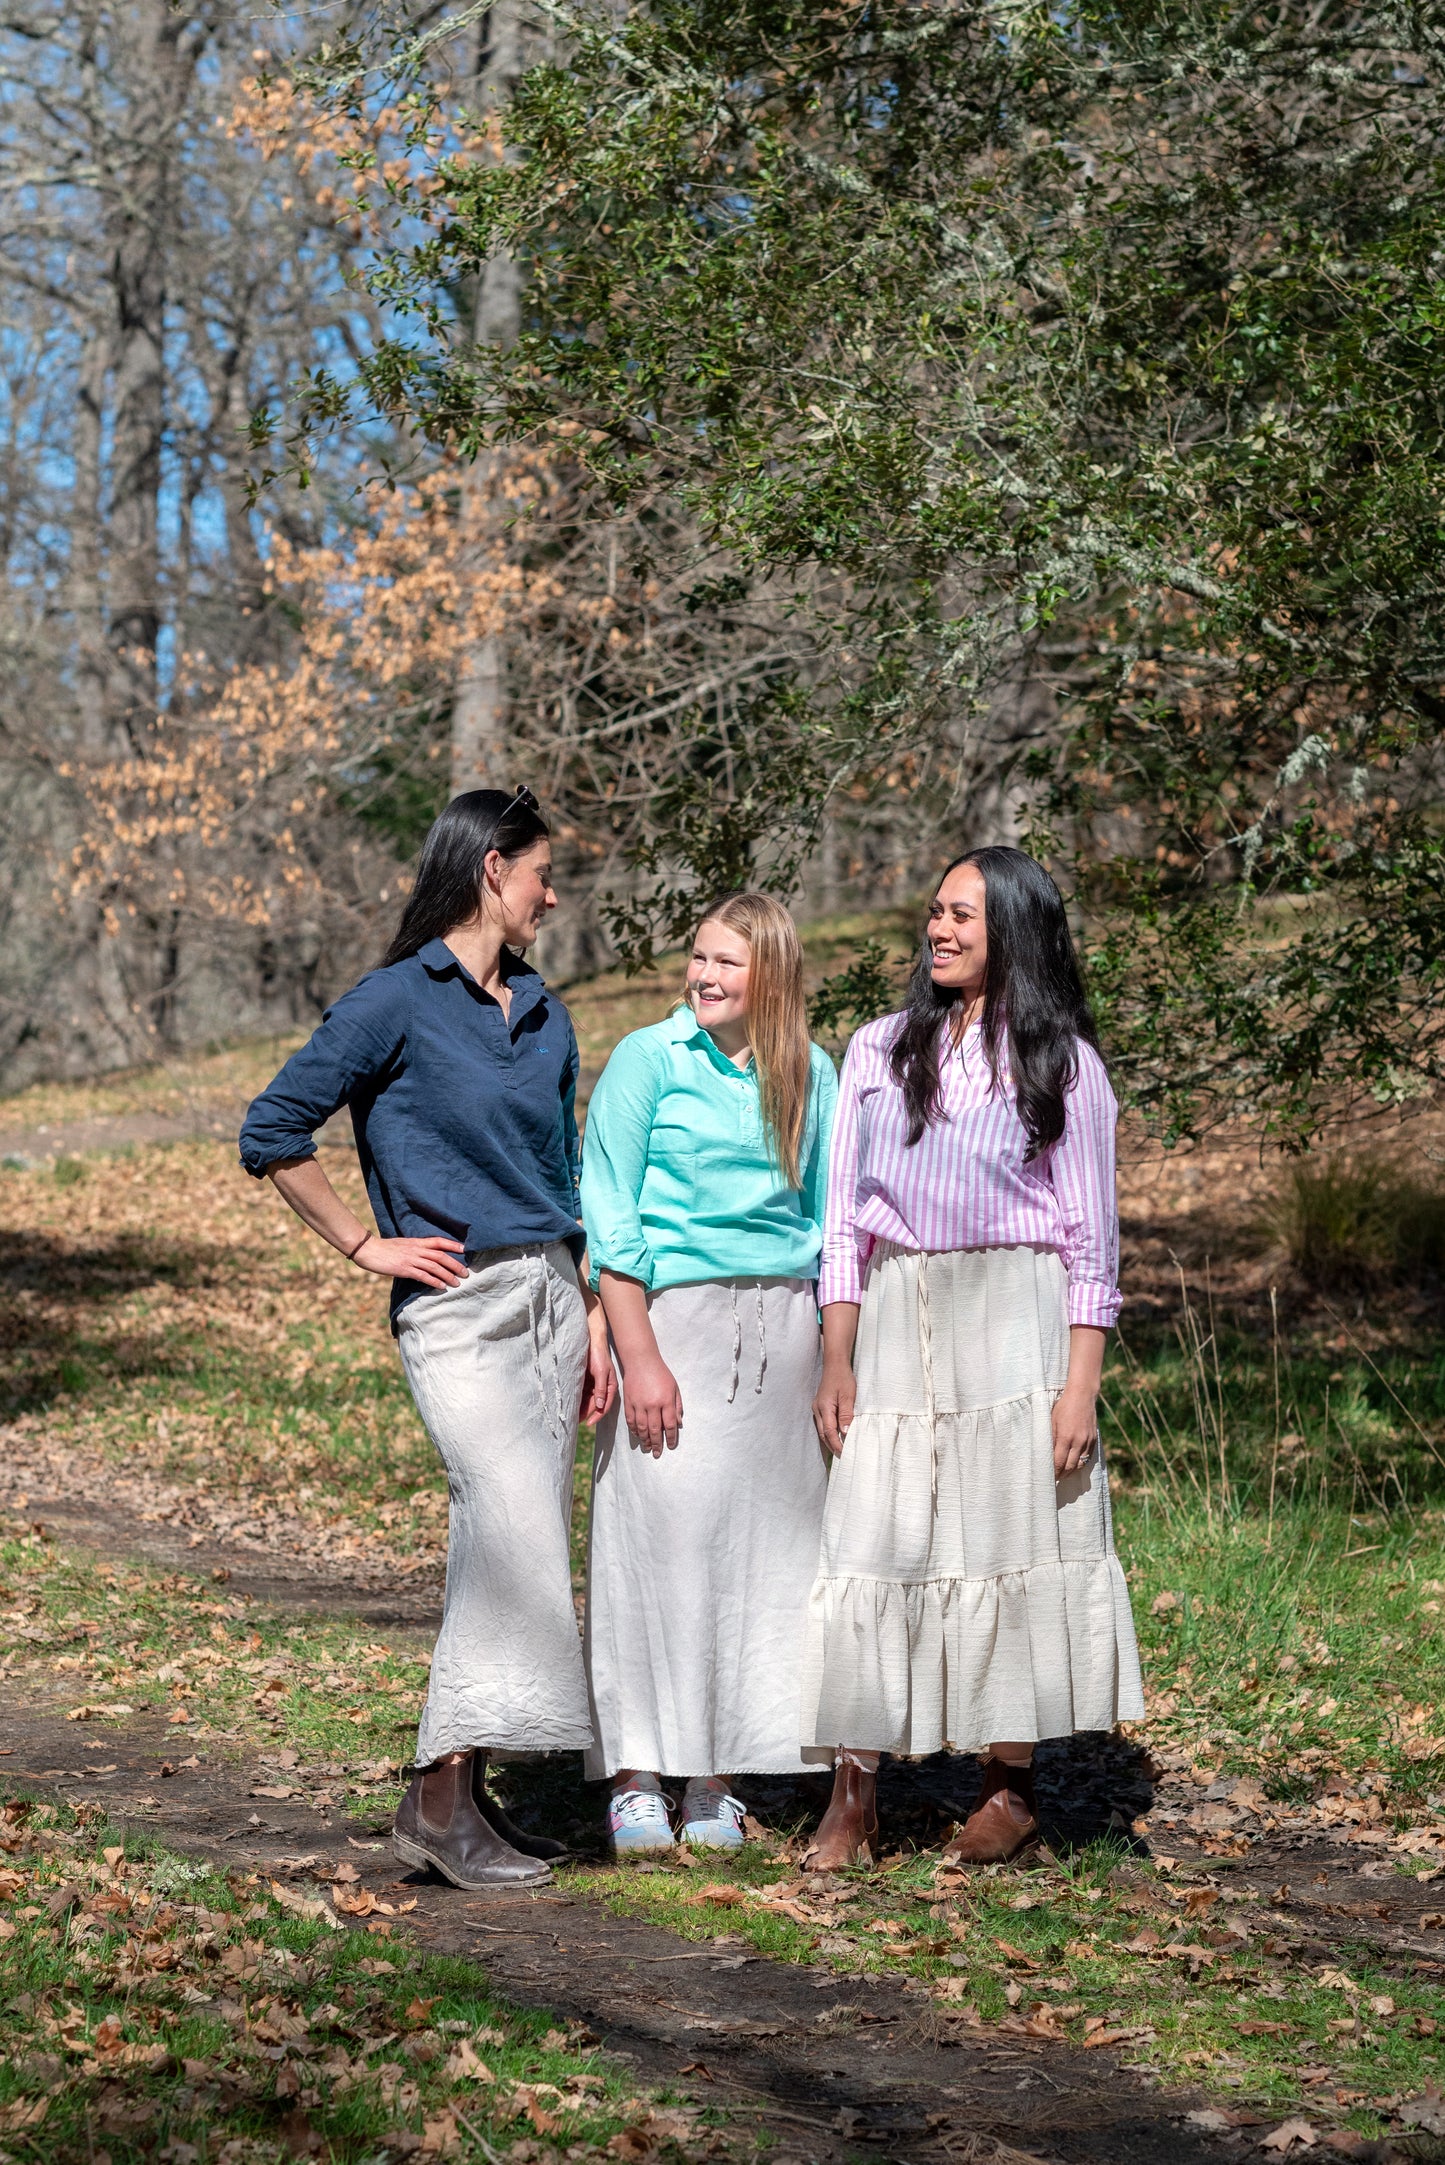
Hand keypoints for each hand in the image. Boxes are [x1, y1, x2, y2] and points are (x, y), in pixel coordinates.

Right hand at [352, 1234, 465, 1289]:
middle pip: (441, 1256)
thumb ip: (415, 1248)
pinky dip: (434, 1281)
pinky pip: (423, 1276)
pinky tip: (442, 1286)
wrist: (369, 1250)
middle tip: (465, 1273)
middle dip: (455, 1265)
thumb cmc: (385, 1248)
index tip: (465, 1249)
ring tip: (457, 1283)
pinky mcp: (404, 1269)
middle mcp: (416, 1250)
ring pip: (435, 1267)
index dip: (452, 1244)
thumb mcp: (403, 1244)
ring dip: (448, 1275)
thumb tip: (425, 1255)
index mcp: (416, 1242)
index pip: (438, 1241)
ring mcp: (411, 1259)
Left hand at [579, 1304, 616, 1425]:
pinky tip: (571, 1404)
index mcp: (610, 1386)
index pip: (604, 1405)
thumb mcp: (601, 1372)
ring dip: (581, 1407)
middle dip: (586, 1413)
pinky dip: (577, 1399)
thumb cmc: (598, 1355)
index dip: (597, 1415)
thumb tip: (599, 1405)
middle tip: (575, 1421)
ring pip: (588, 1400)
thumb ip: (601, 1389)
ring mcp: (595, 1384)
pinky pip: (582, 1393)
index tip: (588, 1423)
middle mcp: (603, 1387)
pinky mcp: (587, 1380)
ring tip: (571, 1416)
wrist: (591, 1340)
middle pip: (595, 1404)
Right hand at [624, 1353, 683, 1456]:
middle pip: (654, 1430)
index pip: (669, 1425)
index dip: (670, 1438)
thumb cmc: (661, 1373)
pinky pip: (631, 1420)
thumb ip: (677, 1405)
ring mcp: (639, 1404)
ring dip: (645, 1440)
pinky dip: (634, 1430)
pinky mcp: (628, 1402)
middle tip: (658, 1454)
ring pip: (641, 1428)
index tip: (671, 1446)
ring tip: (648, 1448)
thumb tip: (679, 1423)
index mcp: (666, 1401)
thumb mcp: (674, 1387)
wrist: (641, 1361)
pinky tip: (637, 1436)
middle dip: (657, 1444)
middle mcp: (652, 1404)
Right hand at [813, 1358, 855, 1457]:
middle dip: (831, 1446)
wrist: (835, 1365)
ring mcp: (817, 1408)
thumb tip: (845, 1432)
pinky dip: (828, 1432)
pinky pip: (823, 1424)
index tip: (844, 1453)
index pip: (829, 1432)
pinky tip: (835, 1436)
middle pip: (823, 1434)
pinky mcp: (820, 1406)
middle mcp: (817, 1410)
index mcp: (824, 1408)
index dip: (836, 1444)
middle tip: (842, 1456)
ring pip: (822, 1430)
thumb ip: (846, 1414)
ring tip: (839, 1450)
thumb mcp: (848, 1395)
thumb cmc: (843, 1378)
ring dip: (829, 1440)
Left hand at [1052, 1384, 1097, 1476]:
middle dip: (1062, 1475)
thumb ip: (1050, 1439)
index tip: (1048, 1477)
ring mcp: (1087, 1441)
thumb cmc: (1063, 1407)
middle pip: (1070, 1467)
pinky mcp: (1094, 1439)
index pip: (1058, 1462)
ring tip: (1064, 1474)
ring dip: (1072, 1471)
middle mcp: (1078, 1442)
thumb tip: (1047, 1455)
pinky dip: (1081, 1463)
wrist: (1082, 1396)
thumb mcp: (1052, 1421)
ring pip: (1080, 1464)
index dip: (1054, 1472)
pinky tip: (1075, 1464)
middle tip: (1055, 1479)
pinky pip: (1088, 1457)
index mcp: (1065, 1438)